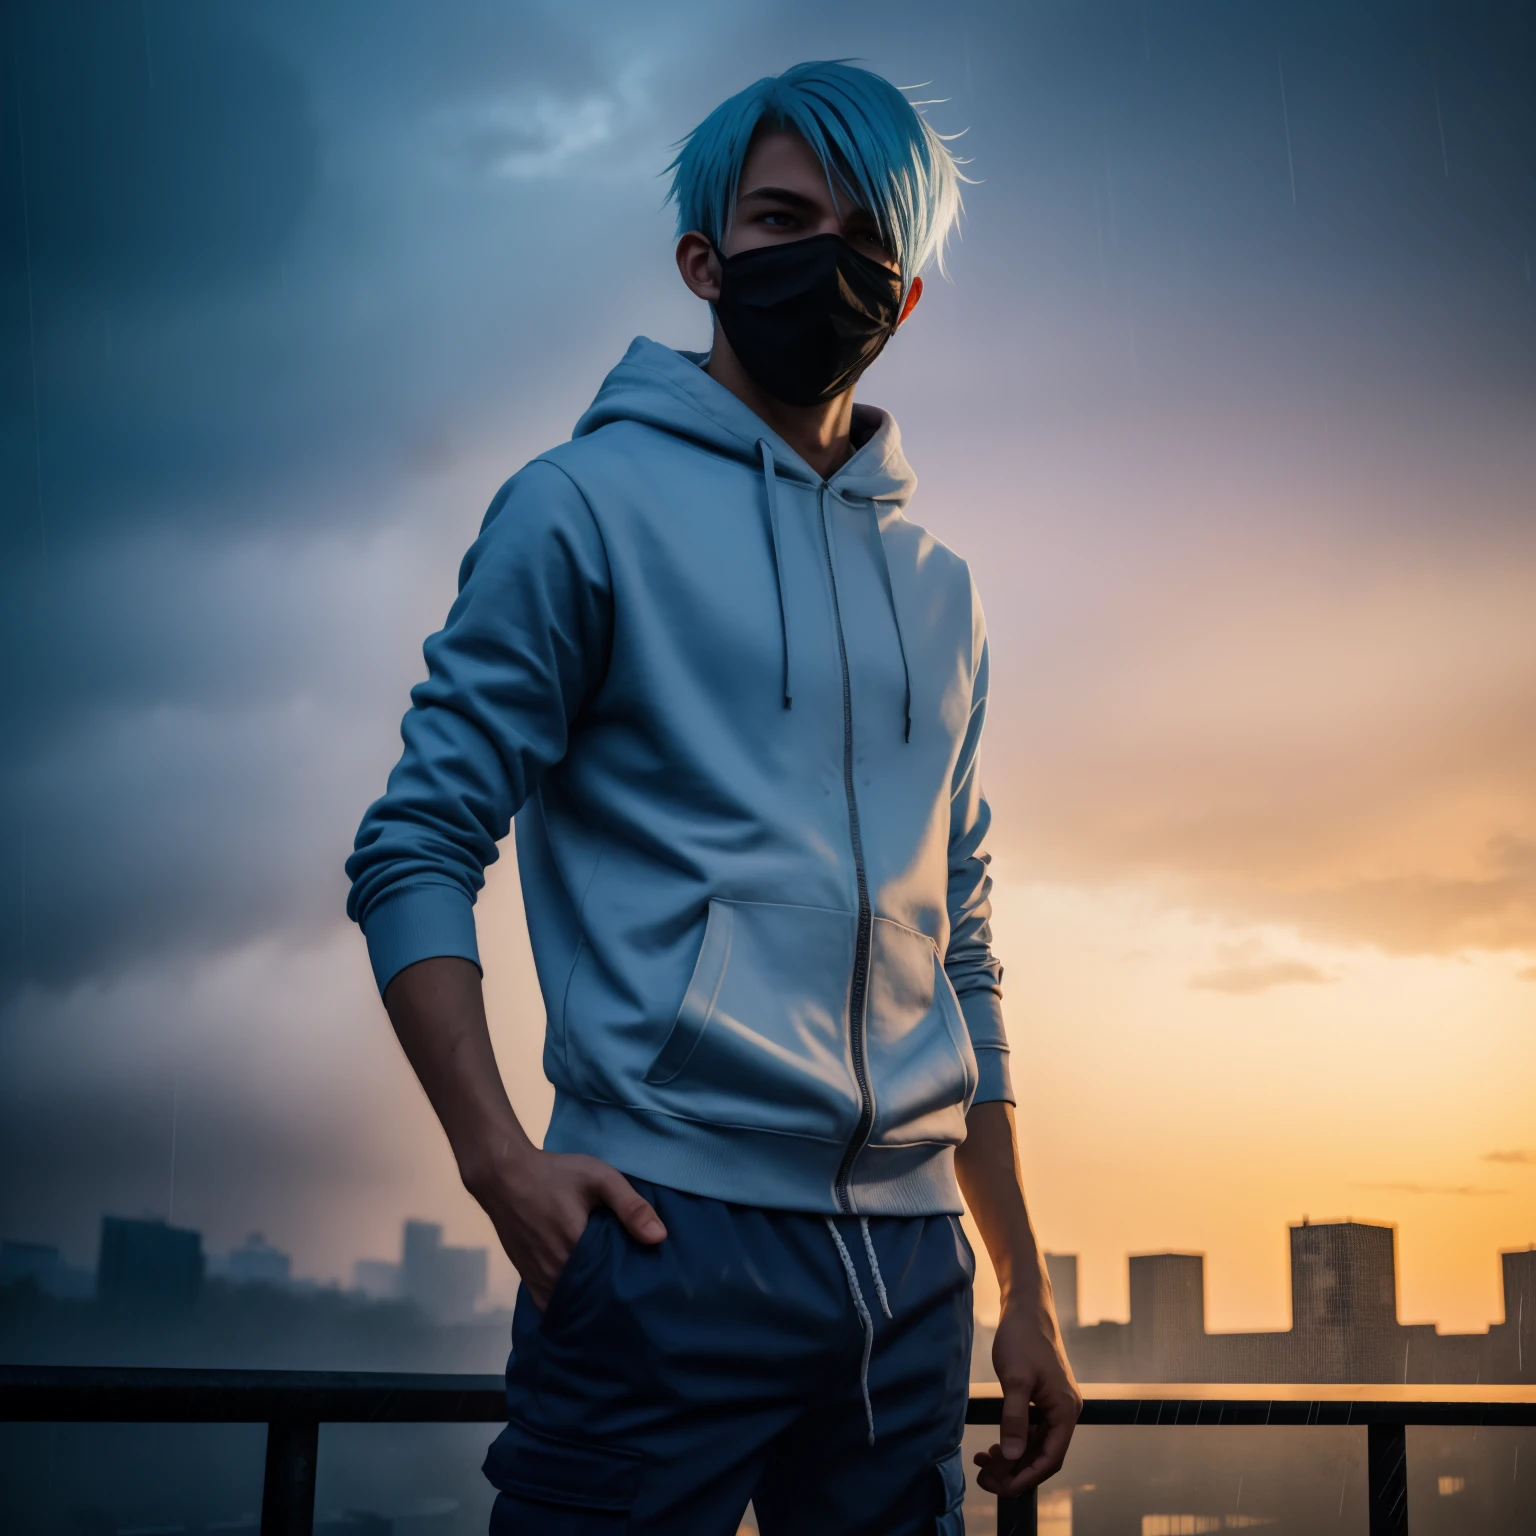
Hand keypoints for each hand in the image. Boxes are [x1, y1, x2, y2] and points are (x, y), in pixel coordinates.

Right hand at [462, 1144, 665, 1310]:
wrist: (504, 1176)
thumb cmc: (555, 1175)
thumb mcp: (599, 1178)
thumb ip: (630, 1206)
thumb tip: (660, 1238)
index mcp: (576, 1249)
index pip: (611, 1285)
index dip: (630, 1289)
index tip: (648, 1289)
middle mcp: (555, 1272)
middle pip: (592, 1299)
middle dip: (612, 1301)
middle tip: (635, 1297)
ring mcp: (538, 1279)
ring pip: (571, 1304)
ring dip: (590, 1304)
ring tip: (614, 1300)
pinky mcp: (527, 1279)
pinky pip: (552, 1304)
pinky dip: (568, 1305)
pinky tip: (584, 1299)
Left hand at [974, 1297, 1082, 1497]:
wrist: (1026, 1306)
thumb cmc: (1022, 1338)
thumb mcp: (1015, 1379)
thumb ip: (1015, 1419)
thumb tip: (1013, 1457)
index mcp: (1065, 1411)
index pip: (1050, 1459)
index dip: (1025, 1477)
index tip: (999, 1487)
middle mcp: (1065, 1412)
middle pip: (1043, 1456)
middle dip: (1015, 1471)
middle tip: (983, 1476)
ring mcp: (1055, 1405)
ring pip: (1036, 1445)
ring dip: (1012, 1458)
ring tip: (983, 1461)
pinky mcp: (1043, 1398)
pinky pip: (1032, 1430)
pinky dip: (1014, 1441)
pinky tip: (995, 1446)